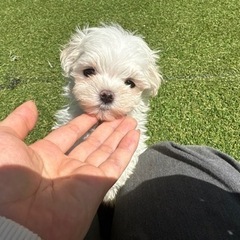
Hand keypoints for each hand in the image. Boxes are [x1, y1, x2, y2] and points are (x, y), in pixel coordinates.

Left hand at [0, 101, 138, 239]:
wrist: (15, 217)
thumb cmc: (6, 175)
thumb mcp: (4, 140)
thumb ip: (19, 122)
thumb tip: (31, 104)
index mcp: (45, 156)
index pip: (69, 135)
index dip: (82, 123)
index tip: (93, 113)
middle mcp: (67, 166)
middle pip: (92, 143)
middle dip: (106, 128)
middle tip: (119, 115)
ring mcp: (85, 176)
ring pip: (107, 151)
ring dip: (120, 135)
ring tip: (130, 120)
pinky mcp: (99, 185)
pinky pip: (117, 163)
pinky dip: (127, 149)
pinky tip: (134, 134)